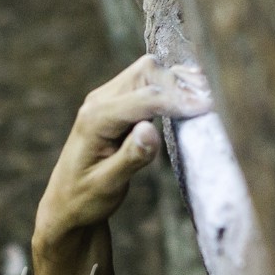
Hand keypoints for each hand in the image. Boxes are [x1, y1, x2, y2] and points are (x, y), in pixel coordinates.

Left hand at [34, 55, 212, 247]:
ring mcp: (107, 99)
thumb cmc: (85, 198)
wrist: (67, 202)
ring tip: (204, 98)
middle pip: (146, 72)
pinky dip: (169, 86)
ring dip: (176, 82)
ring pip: (148, 72)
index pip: (142, 99)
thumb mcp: (108, 185)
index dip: (176, 101)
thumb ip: (130, 158)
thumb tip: (151, 131)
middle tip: (207, 105)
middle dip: (177, 84)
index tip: (206, 108)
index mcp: (95, 120)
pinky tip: (189, 96)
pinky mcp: (118, 104)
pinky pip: (146, 82)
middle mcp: (99, 102)